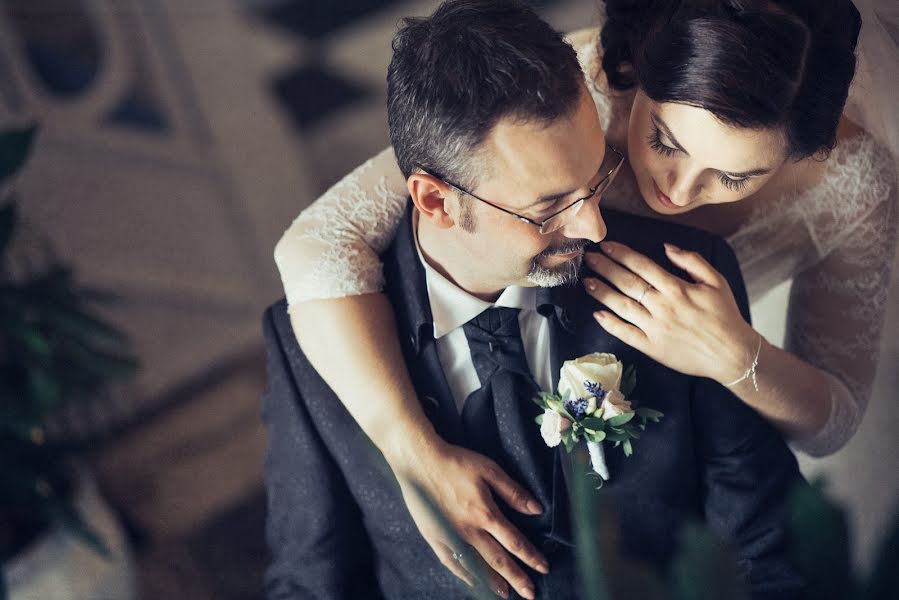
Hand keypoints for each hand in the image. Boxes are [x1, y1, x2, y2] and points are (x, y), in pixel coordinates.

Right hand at [388, 436, 548, 598]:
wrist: (420, 461)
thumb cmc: (456, 462)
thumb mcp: (490, 470)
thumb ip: (513, 492)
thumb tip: (537, 510)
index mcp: (486, 514)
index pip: (515, 542)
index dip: (531, 557)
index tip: (543, 568)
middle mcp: (470, 531)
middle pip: (498, 560)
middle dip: (517, 578)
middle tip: (530, 594)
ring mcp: (451, 536)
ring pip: (476, 566)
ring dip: (493, 582)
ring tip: (505, 594)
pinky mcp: (435, 537)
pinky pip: (452, 562)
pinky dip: (465, 575)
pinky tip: (473, 581)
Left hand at [582, 241, 758, 383]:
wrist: (733, 354)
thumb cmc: (725, 316)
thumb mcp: (716, 282)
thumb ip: (692, 261)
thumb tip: (667, 247)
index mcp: (677, 288)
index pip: (642, 265)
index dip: (621, 254)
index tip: (606, 245)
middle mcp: (662, 307)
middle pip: (627, 282)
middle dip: (605, 268)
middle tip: (589, 258)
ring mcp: (655, 328)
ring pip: (622, 306)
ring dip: (602, 292)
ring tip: (587, 281)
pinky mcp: (652, 347)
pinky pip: (626, 333)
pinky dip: (610, 324)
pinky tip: (597, 314)